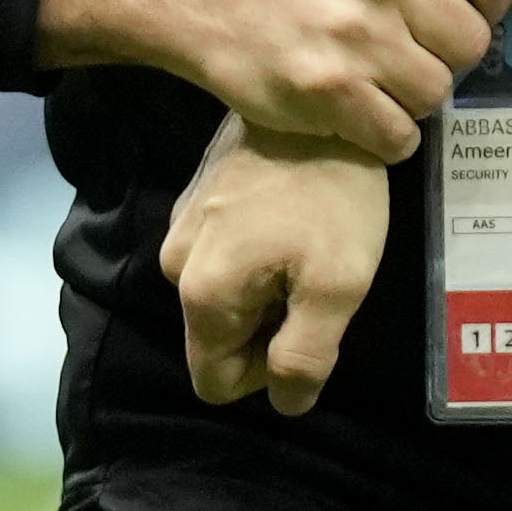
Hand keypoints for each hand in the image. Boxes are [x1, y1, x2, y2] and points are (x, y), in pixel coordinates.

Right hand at [43, 0, 511, 162]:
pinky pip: (398, 136)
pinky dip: (385, 137)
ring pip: (437, 94)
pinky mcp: (328, 91)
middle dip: (444, 57)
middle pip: (471, 44)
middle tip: (405, 57)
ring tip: (374, 83)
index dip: (486, 3)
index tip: (461, 15)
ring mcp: (356, 36)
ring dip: (411, 99)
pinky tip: (358, 116)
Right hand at [172, 130, 398, 416]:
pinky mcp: (197, 202)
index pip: (214, 382)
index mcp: (202, 293)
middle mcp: (174, 264)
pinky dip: (259, 259)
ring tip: (311, 251)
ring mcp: (181, 229)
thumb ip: (305, 355)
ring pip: (223, 299)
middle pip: (218, 340)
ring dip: (267, 294)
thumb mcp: (336, 286)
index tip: (309, 333)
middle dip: (268, 332)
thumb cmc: (335, 197)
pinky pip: (223, 260)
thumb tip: (286, 404)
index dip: (265, 377)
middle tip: (318, 286)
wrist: (321, 106)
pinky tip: (296, 225)